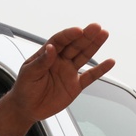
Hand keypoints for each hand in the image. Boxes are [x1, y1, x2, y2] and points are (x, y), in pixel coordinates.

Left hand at [0, 24, 114, 135]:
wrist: (27, 108)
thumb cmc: (25, 88)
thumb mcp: (29, 74)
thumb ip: (41, 62)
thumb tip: (51, 48)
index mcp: (47, 54)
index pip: (60, 40)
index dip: (69, 35)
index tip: (78, 30)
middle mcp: (60, 60)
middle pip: (75, 45)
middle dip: (86, 36)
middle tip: (96, 27)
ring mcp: (69, 72)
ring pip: (84, 56)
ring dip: (94, 46)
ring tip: (104, 34)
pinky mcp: (75, 86)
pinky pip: (90, 76)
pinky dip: (100, 70)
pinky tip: (110, 62)